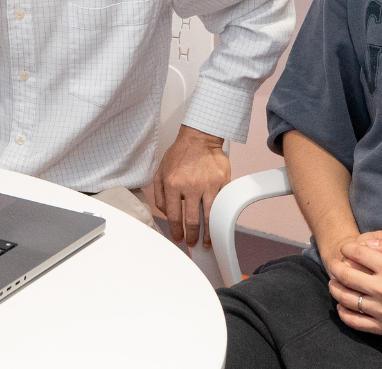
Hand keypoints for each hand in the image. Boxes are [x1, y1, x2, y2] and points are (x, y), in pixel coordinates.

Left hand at [146, 125, 229, 247]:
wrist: (199, 138)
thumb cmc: (179, 155)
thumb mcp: (160, 172)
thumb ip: (159, 194)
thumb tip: (166, 214)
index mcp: (173, 185)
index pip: (174, 216)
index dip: (176, 232)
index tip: (178, 239)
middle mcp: (190, 186)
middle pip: (192, 220)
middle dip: (192, 236)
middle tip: (192, 244)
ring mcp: (208, 184)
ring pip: (209, 216)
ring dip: (208, 233)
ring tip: (207, 242)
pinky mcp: (222, 182)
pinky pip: (222, 205)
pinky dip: (220, 218)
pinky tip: (218, 226)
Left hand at [327, 230, 381, 345]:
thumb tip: (369, 241)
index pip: (358, 254)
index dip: (347, 248)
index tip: (346, 249)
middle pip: (346, 275)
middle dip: (336, 266)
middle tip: (334, 264)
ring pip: (346, 298)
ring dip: (335, 288)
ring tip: (334, 282)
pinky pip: (355, 322)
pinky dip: (343, 313)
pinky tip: (342, 305)